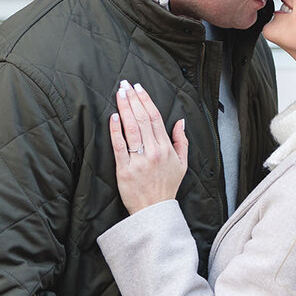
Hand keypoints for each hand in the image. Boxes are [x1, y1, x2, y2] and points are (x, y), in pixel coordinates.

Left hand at [110, 80, 188, 213]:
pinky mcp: (124, 169)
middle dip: (133, 99)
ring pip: (132, 129)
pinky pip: (120, 146)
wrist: (154, 211)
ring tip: (119, 94)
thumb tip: (180, 121)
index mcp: (166, 148)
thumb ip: (182, 141)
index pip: (155, 118)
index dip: (146, 100)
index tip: (138, 88)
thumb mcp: (182, 164)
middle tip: (125, 84)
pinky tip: (113, 116)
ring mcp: (139, 160)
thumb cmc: (167, 187)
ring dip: (125, 109)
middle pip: (143, 119)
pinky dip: (116, 130)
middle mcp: (154, 152)